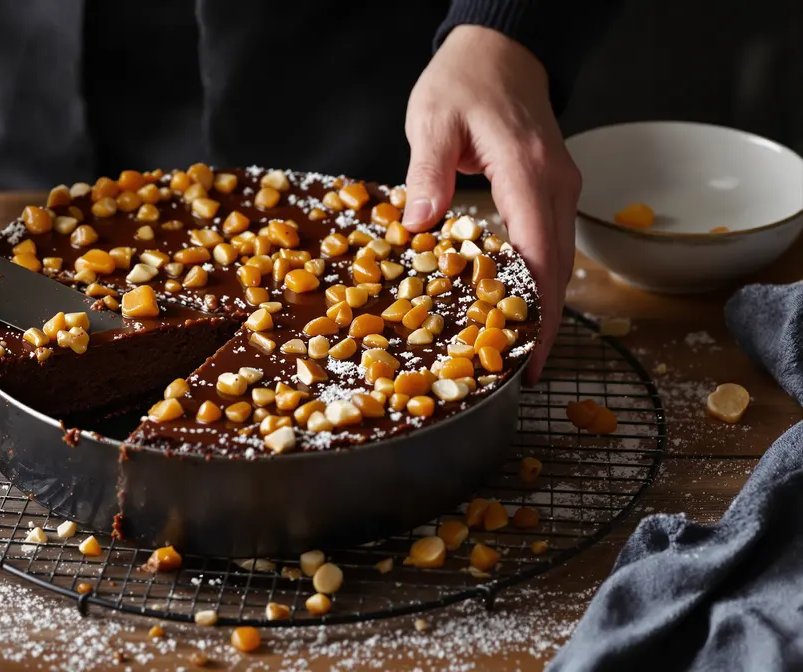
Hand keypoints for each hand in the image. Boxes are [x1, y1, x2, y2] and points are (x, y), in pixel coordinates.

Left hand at [402, 25, 580, 384]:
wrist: (500, 51)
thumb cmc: (464, 82)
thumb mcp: (432, 120)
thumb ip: (426, 172)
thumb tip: (418, 225)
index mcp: (528, 173)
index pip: (540, 256)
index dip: (538, 312)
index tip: (530, 357)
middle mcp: (555, 184)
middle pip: (558, 268)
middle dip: (545, 324)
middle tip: (521, 372)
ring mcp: (559, 187)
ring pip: (559, 259)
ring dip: (544, 306)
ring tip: (518, 351)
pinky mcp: (551, 189)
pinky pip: (550, 242)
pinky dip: (539, 279)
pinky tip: (516, 304)